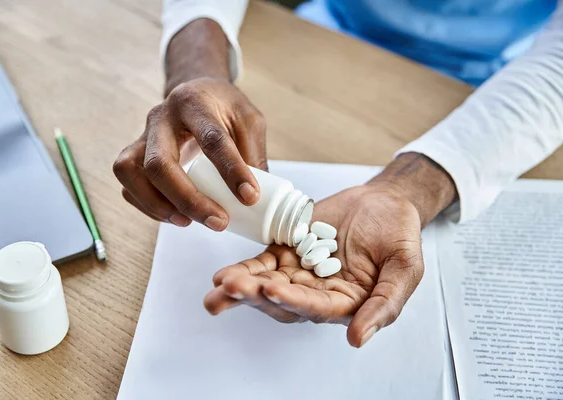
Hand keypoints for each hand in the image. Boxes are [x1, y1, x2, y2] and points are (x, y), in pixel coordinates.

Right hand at [113, 77, 266, 230]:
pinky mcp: (133, 154)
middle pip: (160, 163)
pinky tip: (174, 215)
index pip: (212, 139)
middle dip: (188, 199)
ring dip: (158, 205)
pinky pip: (128, 185)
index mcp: (195, 103)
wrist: (195, 92)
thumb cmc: (223, 109)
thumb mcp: (248, 121)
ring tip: (188, 222)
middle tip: (219, 222)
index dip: (231, 171)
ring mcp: (142, 136)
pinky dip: (147, 205)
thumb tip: (255, 201)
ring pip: (131, 173)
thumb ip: (253, 155)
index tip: (250, 197)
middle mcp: (161, 118)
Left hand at [204, 183, 424, 347]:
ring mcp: (300, 273)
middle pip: (283, 301)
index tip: (272, 289)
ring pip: (266, 284)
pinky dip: (244, 268)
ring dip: (242, 287)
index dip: (293, 300)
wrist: (384, 203)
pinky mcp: (287, 253)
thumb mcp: (405, 268)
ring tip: (220, 285)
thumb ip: (385, 303)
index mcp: (346, 303)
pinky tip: (223, 275)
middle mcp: (319, 293)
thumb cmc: (399, 236)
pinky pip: (262, 264)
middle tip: (231, 288)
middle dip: (255, 295)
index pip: (316, 307)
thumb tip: (358, 339)